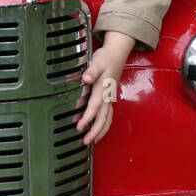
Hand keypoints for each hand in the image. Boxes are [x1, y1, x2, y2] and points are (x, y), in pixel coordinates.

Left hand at [76, 31, 134, 145]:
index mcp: (103, 89)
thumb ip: (91, 71)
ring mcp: (110, 98)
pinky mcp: (109, 98)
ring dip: (100, 131)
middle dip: (95, 131)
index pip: (94, 107)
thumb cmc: (106, 58)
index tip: (79, 127)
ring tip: (92, 141)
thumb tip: (86, 78)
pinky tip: (97, 130)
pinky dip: (103, 125)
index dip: (87, 118)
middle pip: (103, 118)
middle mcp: (108, 96)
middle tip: (86, 142)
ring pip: (107, 119)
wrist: (117, 54)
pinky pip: (108, 115)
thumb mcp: (97, 62)